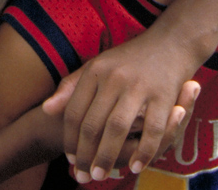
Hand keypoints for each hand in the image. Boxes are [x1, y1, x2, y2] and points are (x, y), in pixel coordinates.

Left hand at [40, 31, 198, 182]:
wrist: (171, 42)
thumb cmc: (129, 59)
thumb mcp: (97, 65)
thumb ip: (70, 87)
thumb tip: (46, 110)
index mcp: (95, 71)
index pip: (74, 112)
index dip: (69, 139)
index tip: (69, 158)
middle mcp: (114, 78)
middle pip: (93, 124)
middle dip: (85, 155)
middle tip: (81, 175)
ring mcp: (139, 86)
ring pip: (117, 128)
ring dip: (107, 156)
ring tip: (100, 176)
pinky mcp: (163, 95)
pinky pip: (152, 129)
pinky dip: (143, 151)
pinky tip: (135, 166)